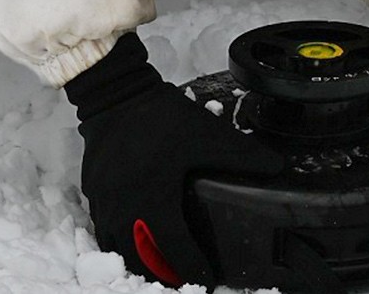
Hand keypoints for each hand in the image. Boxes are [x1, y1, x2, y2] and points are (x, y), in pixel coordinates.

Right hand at [66, 33, 283, 286]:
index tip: (208, 282)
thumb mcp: (206, 135)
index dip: (193, 271)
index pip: (175, 252)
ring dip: (138, 260)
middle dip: (163, 275)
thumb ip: (241, 155)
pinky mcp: (91, 192)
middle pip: (141, 261)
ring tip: (158, 263)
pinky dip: (120, 240)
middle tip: (183, 278)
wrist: (116, 94)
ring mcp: (104, 204)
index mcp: (154, 202)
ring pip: (118, 249)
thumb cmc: (161, 119)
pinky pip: (103, 229)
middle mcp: (125, 212)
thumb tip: (276, 166)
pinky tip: (133, 234)